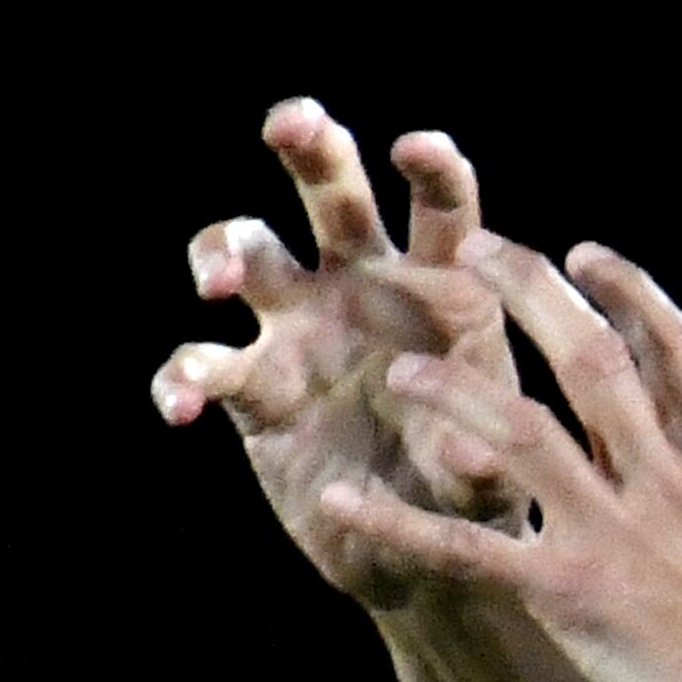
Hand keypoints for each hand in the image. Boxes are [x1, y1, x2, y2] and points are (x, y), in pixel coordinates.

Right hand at [151, 100, 583, 681]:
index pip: (440, 207)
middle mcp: (363, 289)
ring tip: (219, 280)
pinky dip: (183, 380)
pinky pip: (203, 368)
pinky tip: (182, 406)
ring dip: (226, 250)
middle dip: (310, 148)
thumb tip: (472, 446)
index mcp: (442, 287)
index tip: (414, 147)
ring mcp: (300, 333)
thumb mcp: (499, 473)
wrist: (426, 559)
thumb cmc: (476, 493)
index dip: (430, 168)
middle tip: (291, 122)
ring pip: (250, 257)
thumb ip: (485, 450)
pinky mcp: (255, 393)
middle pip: (332, 198)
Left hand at [320, 235, 681, 681]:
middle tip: (476, 251)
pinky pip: (467, 548)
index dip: (627, 291)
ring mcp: (613, 530)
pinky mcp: (569, 592)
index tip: (586, 255)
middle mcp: (663, 478)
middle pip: (590, 360)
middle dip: (531, 294)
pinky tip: (340, 500)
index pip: (673, 349)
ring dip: (453, 389)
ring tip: (401, 367)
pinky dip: (398, 520)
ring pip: (520, 432)